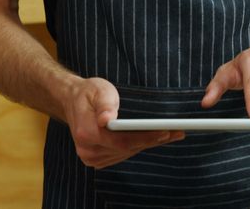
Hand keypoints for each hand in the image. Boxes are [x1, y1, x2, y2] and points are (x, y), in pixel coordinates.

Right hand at [62, 77, 184, 168]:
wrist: (72, 101)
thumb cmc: (88, 93)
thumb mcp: (98, 90)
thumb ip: (104, 104)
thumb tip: (107, 119)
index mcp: (86, 133)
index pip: (121, 141)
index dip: (145, 138)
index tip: (165, 132)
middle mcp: (88, 150)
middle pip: (127, 149)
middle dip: (153, 140)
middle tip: (177, 132)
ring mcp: (92, 157)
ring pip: (127, 153)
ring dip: (149, 144)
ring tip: (171, 134)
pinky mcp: (98, 159)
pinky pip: (123, 154)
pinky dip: (139, 146)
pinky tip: (154, 139)